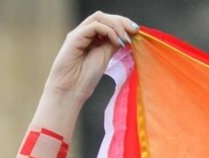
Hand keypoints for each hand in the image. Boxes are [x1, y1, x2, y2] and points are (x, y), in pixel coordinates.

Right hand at [31, 12, 138, 134]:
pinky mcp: (74, 38)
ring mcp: (79, 34)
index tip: (137, 31)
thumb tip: (126, 36)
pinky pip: (94, 27)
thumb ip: (113, 45)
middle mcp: (84, 33)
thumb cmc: (86, 78)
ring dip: (116, 25)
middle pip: (104, 16)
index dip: (123, 23)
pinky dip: (108, 31)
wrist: (71, 90)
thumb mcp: (106, 57)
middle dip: (122, 21)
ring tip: (125, 39)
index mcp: (92, 37)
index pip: (108, 21)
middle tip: (135, 31)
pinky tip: (116, 42)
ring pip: (99, 18)